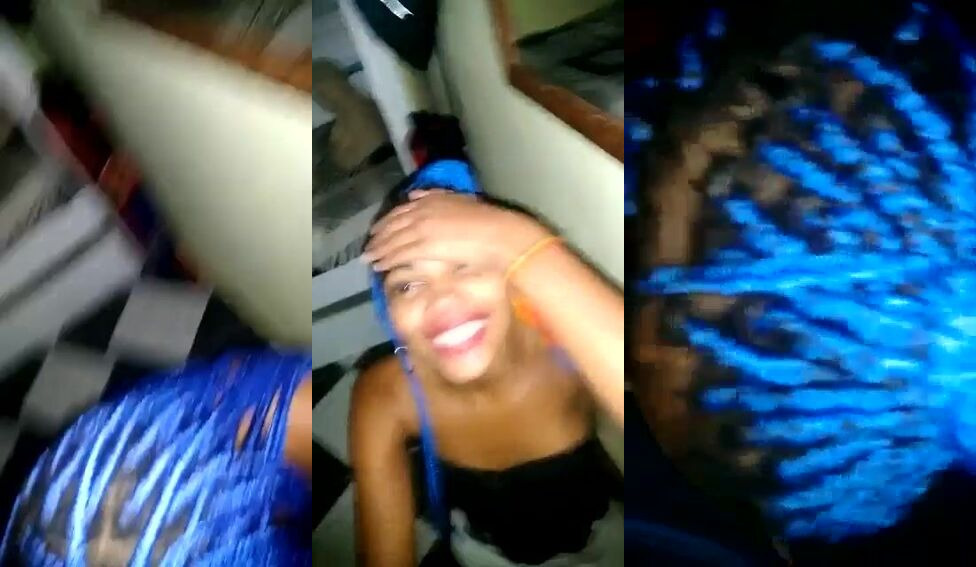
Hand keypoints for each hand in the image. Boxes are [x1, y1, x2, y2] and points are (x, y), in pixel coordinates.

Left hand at [364, 190, 547, 271]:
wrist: (499, 236)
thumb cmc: (489, 223)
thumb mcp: (462, 201)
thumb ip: (439, 197)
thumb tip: (416, 196)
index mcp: (434, 200)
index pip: (403, 210)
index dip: (388, 220)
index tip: (378, 228)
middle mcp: (423, 211)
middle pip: (393, 224)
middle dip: (379, 235)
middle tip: (368, 245)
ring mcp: (422, 228)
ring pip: (392, 239)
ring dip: (378, 249)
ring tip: (369, 258)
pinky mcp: (423, 246)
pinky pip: (398, 253)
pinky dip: (386, 259)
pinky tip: (378, 265)